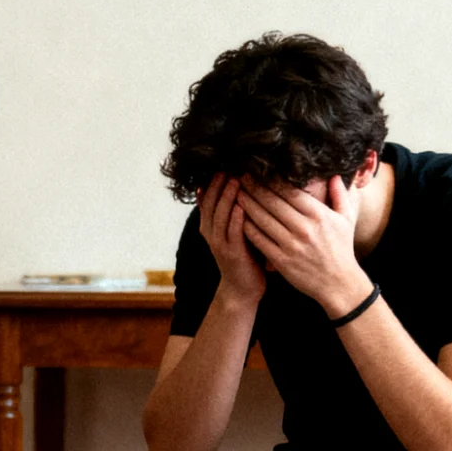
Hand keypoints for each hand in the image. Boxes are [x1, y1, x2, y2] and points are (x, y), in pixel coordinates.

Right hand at [199, 173, 265, 305]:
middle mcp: (211, 233)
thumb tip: (234, 183)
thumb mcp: (234, 230)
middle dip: (218, 183)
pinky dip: (235, 220)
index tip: (223, 162)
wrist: (242, 289)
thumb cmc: (244, 256)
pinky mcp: (232, 254)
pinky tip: (241, 207)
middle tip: (228, 165)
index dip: (213, 180)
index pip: (207, 196)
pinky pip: (232, 234)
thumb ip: (231, 210)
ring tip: (235, 179)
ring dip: (226, 197)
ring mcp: (220, 244)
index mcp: (210, 225)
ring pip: (219, 216)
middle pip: (210, 203)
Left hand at [236, 174, 372, 316]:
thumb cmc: (342, 249)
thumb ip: (340, 196)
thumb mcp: (346, 220)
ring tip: (236, 193)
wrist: (339, 284)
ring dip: (247, 205)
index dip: (271, 180)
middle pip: (272, 203)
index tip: (259, 171)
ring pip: (262, 220)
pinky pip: (259, 240)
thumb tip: (335, 175)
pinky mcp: (281, 260)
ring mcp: (291, 245)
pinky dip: (247, 227)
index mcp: (319, 215)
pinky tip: (238, 218)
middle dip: (254, 188)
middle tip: (241, 177)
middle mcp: (304, 228)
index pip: (290, 192)